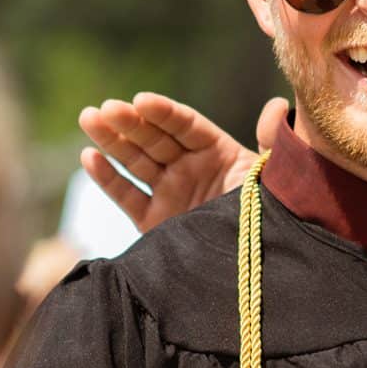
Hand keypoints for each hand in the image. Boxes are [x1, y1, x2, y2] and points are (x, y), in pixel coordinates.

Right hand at [77, 94, 286, 232]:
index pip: (185, 126)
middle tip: (107, 108)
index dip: (164, 113)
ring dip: (111, 140)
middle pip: (155, 139)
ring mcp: (169, 193)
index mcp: (217, 152)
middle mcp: (189, 168)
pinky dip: (108, 179)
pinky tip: (89, 157)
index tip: (142, 100)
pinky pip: (128, 197)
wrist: (257, 267)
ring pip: (135, 161)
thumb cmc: (270, 214)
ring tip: (89, 117)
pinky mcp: (154, 221)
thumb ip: (271, 140)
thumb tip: (278, 104)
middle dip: (131, 122)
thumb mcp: (275, 175)